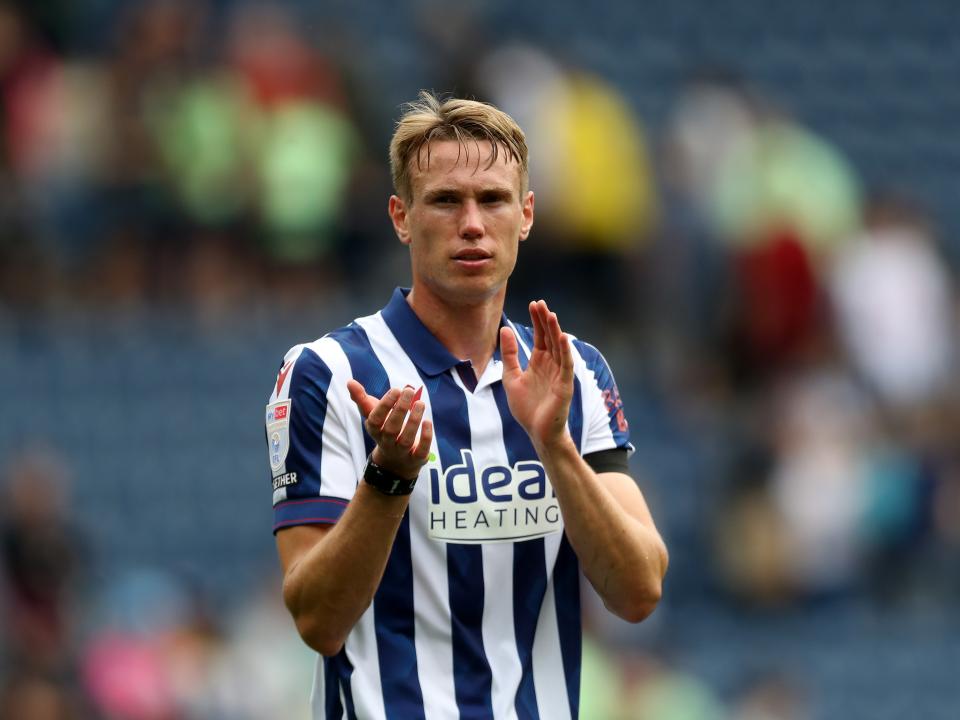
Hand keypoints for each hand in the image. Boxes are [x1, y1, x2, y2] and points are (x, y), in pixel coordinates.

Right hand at [347, 381, 432, 479]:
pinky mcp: (416, 459)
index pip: (375, 419)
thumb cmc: (384, 429)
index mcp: (375, 430)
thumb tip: (350, 382)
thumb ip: (362, 399)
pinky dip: (425, 437)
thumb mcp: (373, 415)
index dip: (385, 405)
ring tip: (420, 403)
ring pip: (406, 439)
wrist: (395, 462)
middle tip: (409, 391)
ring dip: (413, 421)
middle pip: (391, 429)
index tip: (395, 390)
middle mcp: (386, 442)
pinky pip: (421, 451)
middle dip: (400, 409)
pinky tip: (428, 422)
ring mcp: (401, 452)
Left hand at [500, 299, 573, 449]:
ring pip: (559, 347)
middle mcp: (551, 364)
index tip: (533, 303)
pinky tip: (562, 337)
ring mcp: (559, 374)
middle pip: (550, 337)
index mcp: (539, 362)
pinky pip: (566, 365)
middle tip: (540, 303)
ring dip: (555, 331)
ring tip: (550, 314)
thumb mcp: (510, 377)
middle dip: (545, 320)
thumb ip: (509, 354)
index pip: (540, 336)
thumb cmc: (526, 408)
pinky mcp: (564, 385)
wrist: (537, 432)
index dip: (537, 320)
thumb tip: (504, 329)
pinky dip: (565, 350)